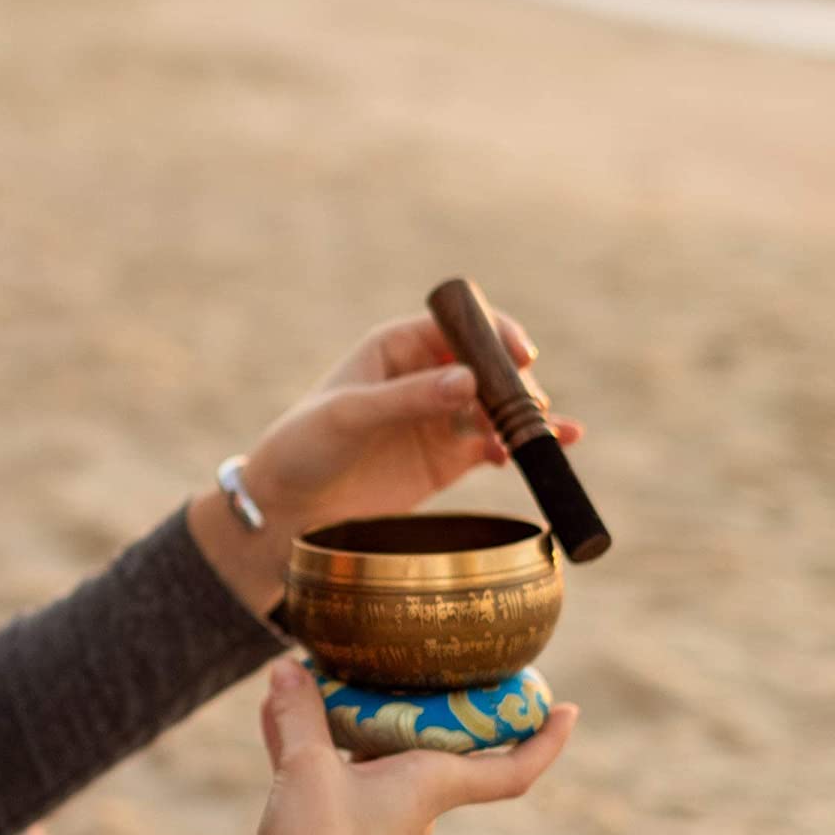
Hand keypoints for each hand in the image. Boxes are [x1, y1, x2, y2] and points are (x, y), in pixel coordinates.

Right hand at [223, 658, 579, 834]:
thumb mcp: (306, 769)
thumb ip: (300, 712)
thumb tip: (287, 664)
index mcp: (430, 787)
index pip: (512, 769)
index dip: (545, 740)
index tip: (569, 709)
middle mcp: (414, 801)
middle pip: (441, 744)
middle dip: (434, 699)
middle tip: (431, 658)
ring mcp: (376, 816)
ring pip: (378, 749)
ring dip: (354, 711)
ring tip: (322, 670)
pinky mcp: (337, 826)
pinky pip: (335, 765)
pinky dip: (315, 736)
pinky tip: (276, 709)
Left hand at [243, 309, 583, 536]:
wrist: (290, 509)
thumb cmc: (305, 447)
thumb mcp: (350, 416)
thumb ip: (407, 398)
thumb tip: (470, 380)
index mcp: (395, 346)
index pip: (458, 325)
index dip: (494, 333)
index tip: (522, 355)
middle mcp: (424, 375)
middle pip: (488, 364)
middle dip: (516, 380)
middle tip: (529, 408)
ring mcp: (440, 416)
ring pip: (499, 405)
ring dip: (526, 414)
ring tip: (542, 434)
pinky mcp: (450, 457)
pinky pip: (499, 443)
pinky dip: (524, 445)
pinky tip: (544, 451)